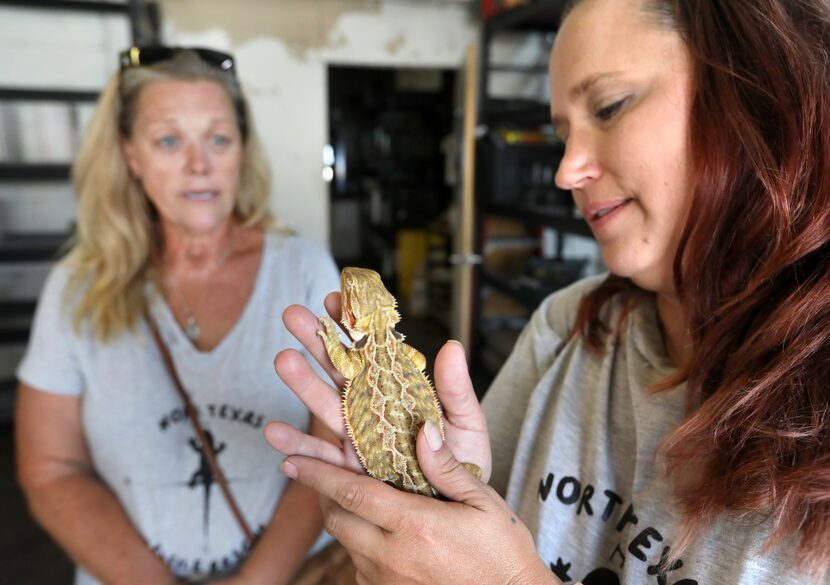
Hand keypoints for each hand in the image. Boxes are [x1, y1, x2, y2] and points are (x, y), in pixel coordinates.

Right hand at [264, 292, 491, 483]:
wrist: (457, 514)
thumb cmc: (464, 464)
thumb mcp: (466, 425)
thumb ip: (455, 390)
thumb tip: (453, 346)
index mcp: (399, 389)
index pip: (373, 349)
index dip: (353, 324)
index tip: (336, 299)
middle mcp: (371, 408)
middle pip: (340, 369)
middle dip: (316, 341)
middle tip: (293, 314)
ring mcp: (355, 437)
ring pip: (324, 406)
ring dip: (301, 384)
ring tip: (283, 361)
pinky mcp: (346, 471)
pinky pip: (318, 460)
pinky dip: (296, 448)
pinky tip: (275, 435)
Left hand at [279, 420, 555, 584]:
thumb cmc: (502, 553)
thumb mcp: (484, 504)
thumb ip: (448, 468)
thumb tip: (423, 431)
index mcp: (415, 526)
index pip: (353, 494)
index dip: (317, 474)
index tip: (291, 459)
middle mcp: (393, 557)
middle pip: (338, 519)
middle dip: (323, 493)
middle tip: (317, 471)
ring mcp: (388, 581)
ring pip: (346, 543)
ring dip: (342, 518)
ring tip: (351, 498)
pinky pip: (360, 566)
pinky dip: (359, 545)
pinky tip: (379, 533)